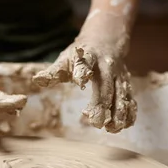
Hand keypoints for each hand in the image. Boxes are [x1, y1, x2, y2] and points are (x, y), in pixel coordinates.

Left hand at [33, 14, 135, 132]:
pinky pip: (130, 98)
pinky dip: (129, 112)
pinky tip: (125, 125)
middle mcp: (107, 66)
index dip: (82, 72)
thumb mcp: (66, 58)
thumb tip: (37, 80)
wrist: (106, 39)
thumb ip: (53, 72)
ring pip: (121, 94)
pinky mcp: (126, 83)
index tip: (80, 82)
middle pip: (105, 86)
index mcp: (89, 57)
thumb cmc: (81, 54)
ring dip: (119, 112)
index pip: (85, 64)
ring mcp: (119, 75)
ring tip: (112, 128)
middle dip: (102, 104)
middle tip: (97, 124)